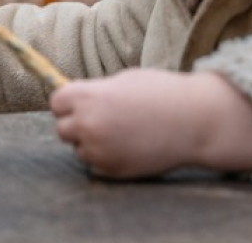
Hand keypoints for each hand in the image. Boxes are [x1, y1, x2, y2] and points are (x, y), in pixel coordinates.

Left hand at [50, 69, 251, 177]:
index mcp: (86, 97)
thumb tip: (74, 103)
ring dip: (92, 143)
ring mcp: (99, 150)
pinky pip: (98, 164)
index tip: (81, 104)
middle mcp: (87, 124)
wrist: (195, 121)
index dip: (68, 103)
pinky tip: (131, 146)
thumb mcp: (123, 82)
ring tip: (121, 132)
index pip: (56, 103)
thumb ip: (95, 93)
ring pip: (80, 150)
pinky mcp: (113, 170)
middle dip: (77, 124)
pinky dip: (108, 157)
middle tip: (103, 119)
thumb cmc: (162, 93)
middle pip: (63, 129)